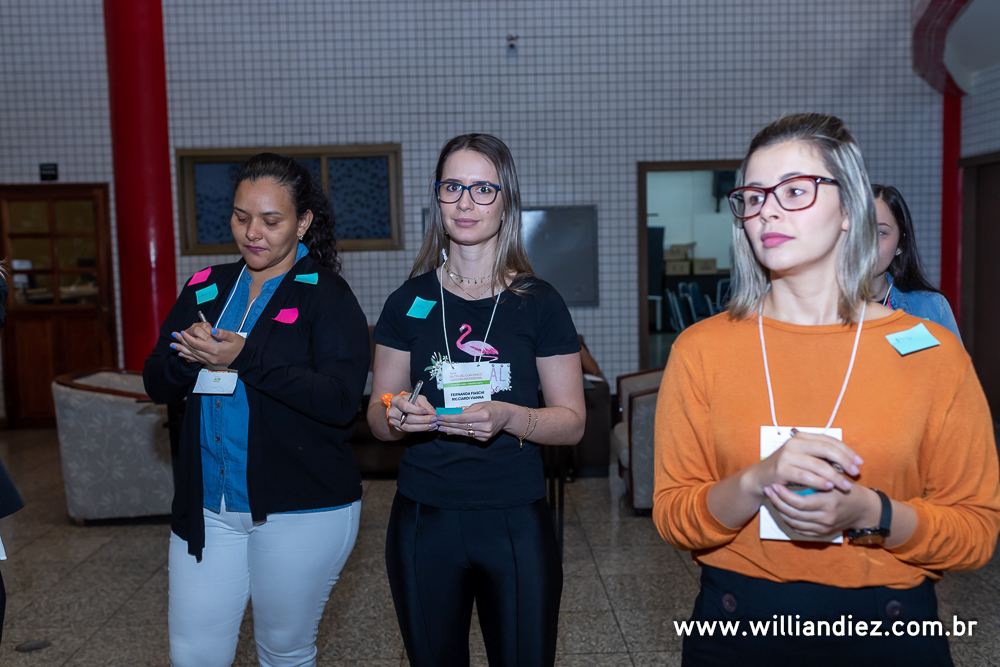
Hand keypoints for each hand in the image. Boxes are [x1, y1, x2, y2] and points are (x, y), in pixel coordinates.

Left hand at [171, 326, 245, 367]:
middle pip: (193, 349)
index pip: (198, 344)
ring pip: (193, 355)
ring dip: (182, 349)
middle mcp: (211, 357)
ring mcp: (210, 361)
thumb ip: (222, 333)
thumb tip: (212, 330)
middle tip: (174, 335)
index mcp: (216, 349)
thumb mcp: (233, 337)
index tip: (182, 332)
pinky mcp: (210, 363)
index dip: (188, 338)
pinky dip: (188, 357)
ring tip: (173, 345)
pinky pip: (197, 360)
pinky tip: (182, 354)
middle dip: (182, 342)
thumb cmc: (240, 346)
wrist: (245, 358)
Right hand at [387, 393, 436, 432]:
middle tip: (433, 419)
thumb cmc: (410, 400)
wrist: (402, 407)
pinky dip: (421, 430)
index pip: (405, 406)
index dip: (416, 410)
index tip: (426, 411)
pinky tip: (429, 428)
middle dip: (423, 420)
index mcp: (396, 401)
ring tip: (433, 425)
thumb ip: (425, 405)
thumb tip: (433, 413)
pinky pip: (410, 431)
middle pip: (408, 418)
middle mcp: (392, 411)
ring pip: (409, 427)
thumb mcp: (418, 398)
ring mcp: (394, 421)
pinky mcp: (398, 428)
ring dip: (423, 427)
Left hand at [436, 401, 514, 441]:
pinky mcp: (484, 439)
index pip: (462, 418)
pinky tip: (451, 431)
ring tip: (441, 428)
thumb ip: (466, 410)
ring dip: (451, 430)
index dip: (449, 418)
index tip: (440, 417)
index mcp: (483, 415)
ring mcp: (485, 434)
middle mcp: (485, 426)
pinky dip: (460, 433)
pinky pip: (469, 435)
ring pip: (463, 432)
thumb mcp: (480, 404)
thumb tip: (451, 415)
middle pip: (461, 426)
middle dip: (448, 424)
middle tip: (437, 423)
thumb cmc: (493, 407)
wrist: (507, 416)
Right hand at [745, 430, 862, 497]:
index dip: (847, 451)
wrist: (761, 477)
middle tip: (855, 473)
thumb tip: (848, 463)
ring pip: (818, 464)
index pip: (830, 440)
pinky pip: (805, 475)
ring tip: (846, 485)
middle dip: (844, 461)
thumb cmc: (787, 468)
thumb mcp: (804, 458)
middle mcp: (794, 443)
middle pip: (826, 449)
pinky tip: (829, 487)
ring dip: (835, 476)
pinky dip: (819, 481)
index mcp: (802, 437)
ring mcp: (787, 455)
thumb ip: (822, 457)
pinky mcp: (781, 469)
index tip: (859, 462)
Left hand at [764, 483, 881, 537]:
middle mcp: (826, 517)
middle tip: (770, 490)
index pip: (800, 502)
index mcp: (829, 502)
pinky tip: (782, 509)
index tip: (775, 484)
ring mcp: (824, 527)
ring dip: (780, 510)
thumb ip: (819, 473)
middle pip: (794, 514)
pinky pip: (799, 529)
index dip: (784, 495)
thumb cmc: (849, 490)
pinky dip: (789, 520)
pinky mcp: (822, 533)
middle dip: (778, 502)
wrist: (864, 510)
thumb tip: (796, 461)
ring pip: (794, 522)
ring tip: (773, 498)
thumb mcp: (837, 478)